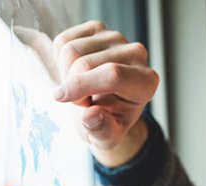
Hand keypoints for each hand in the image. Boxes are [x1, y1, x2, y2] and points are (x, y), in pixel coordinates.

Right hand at [16, 21, 158, 166]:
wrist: (103, 107)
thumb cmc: (107, 122)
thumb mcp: (106, 138)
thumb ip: (102, 131)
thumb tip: (91, 115)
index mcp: (145, 83)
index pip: (112, 75)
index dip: (82, 86)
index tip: (61, 98)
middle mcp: (136, 54)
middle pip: (85, 63)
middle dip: (72, 87)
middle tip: (81, 101)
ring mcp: (117, 38)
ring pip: (70, 51)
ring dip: (65, 75)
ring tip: (80, 88)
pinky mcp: (97, 29)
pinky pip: (63, 41)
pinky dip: (60, 60)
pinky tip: (74, 73)